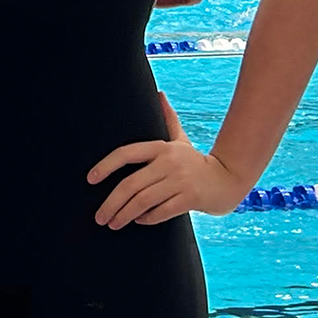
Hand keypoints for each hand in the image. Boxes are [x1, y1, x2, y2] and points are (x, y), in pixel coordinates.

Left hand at [88, 94, 243, 226]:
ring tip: (112, 223)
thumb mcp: (180, 139)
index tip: (91, 179)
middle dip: (111, 203)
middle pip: (131, 184)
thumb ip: (168, 118)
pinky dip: (146, 219)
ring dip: (124, 215)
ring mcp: (180, 181)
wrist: (227, 179)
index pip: (126, 153)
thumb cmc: (195, 161)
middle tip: (100, 217)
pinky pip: (161, 212)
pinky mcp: (190, 199)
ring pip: (143, 201)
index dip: (105, 166)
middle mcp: (169, 162)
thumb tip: (159, 94)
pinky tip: (138, 221)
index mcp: (161, 147)